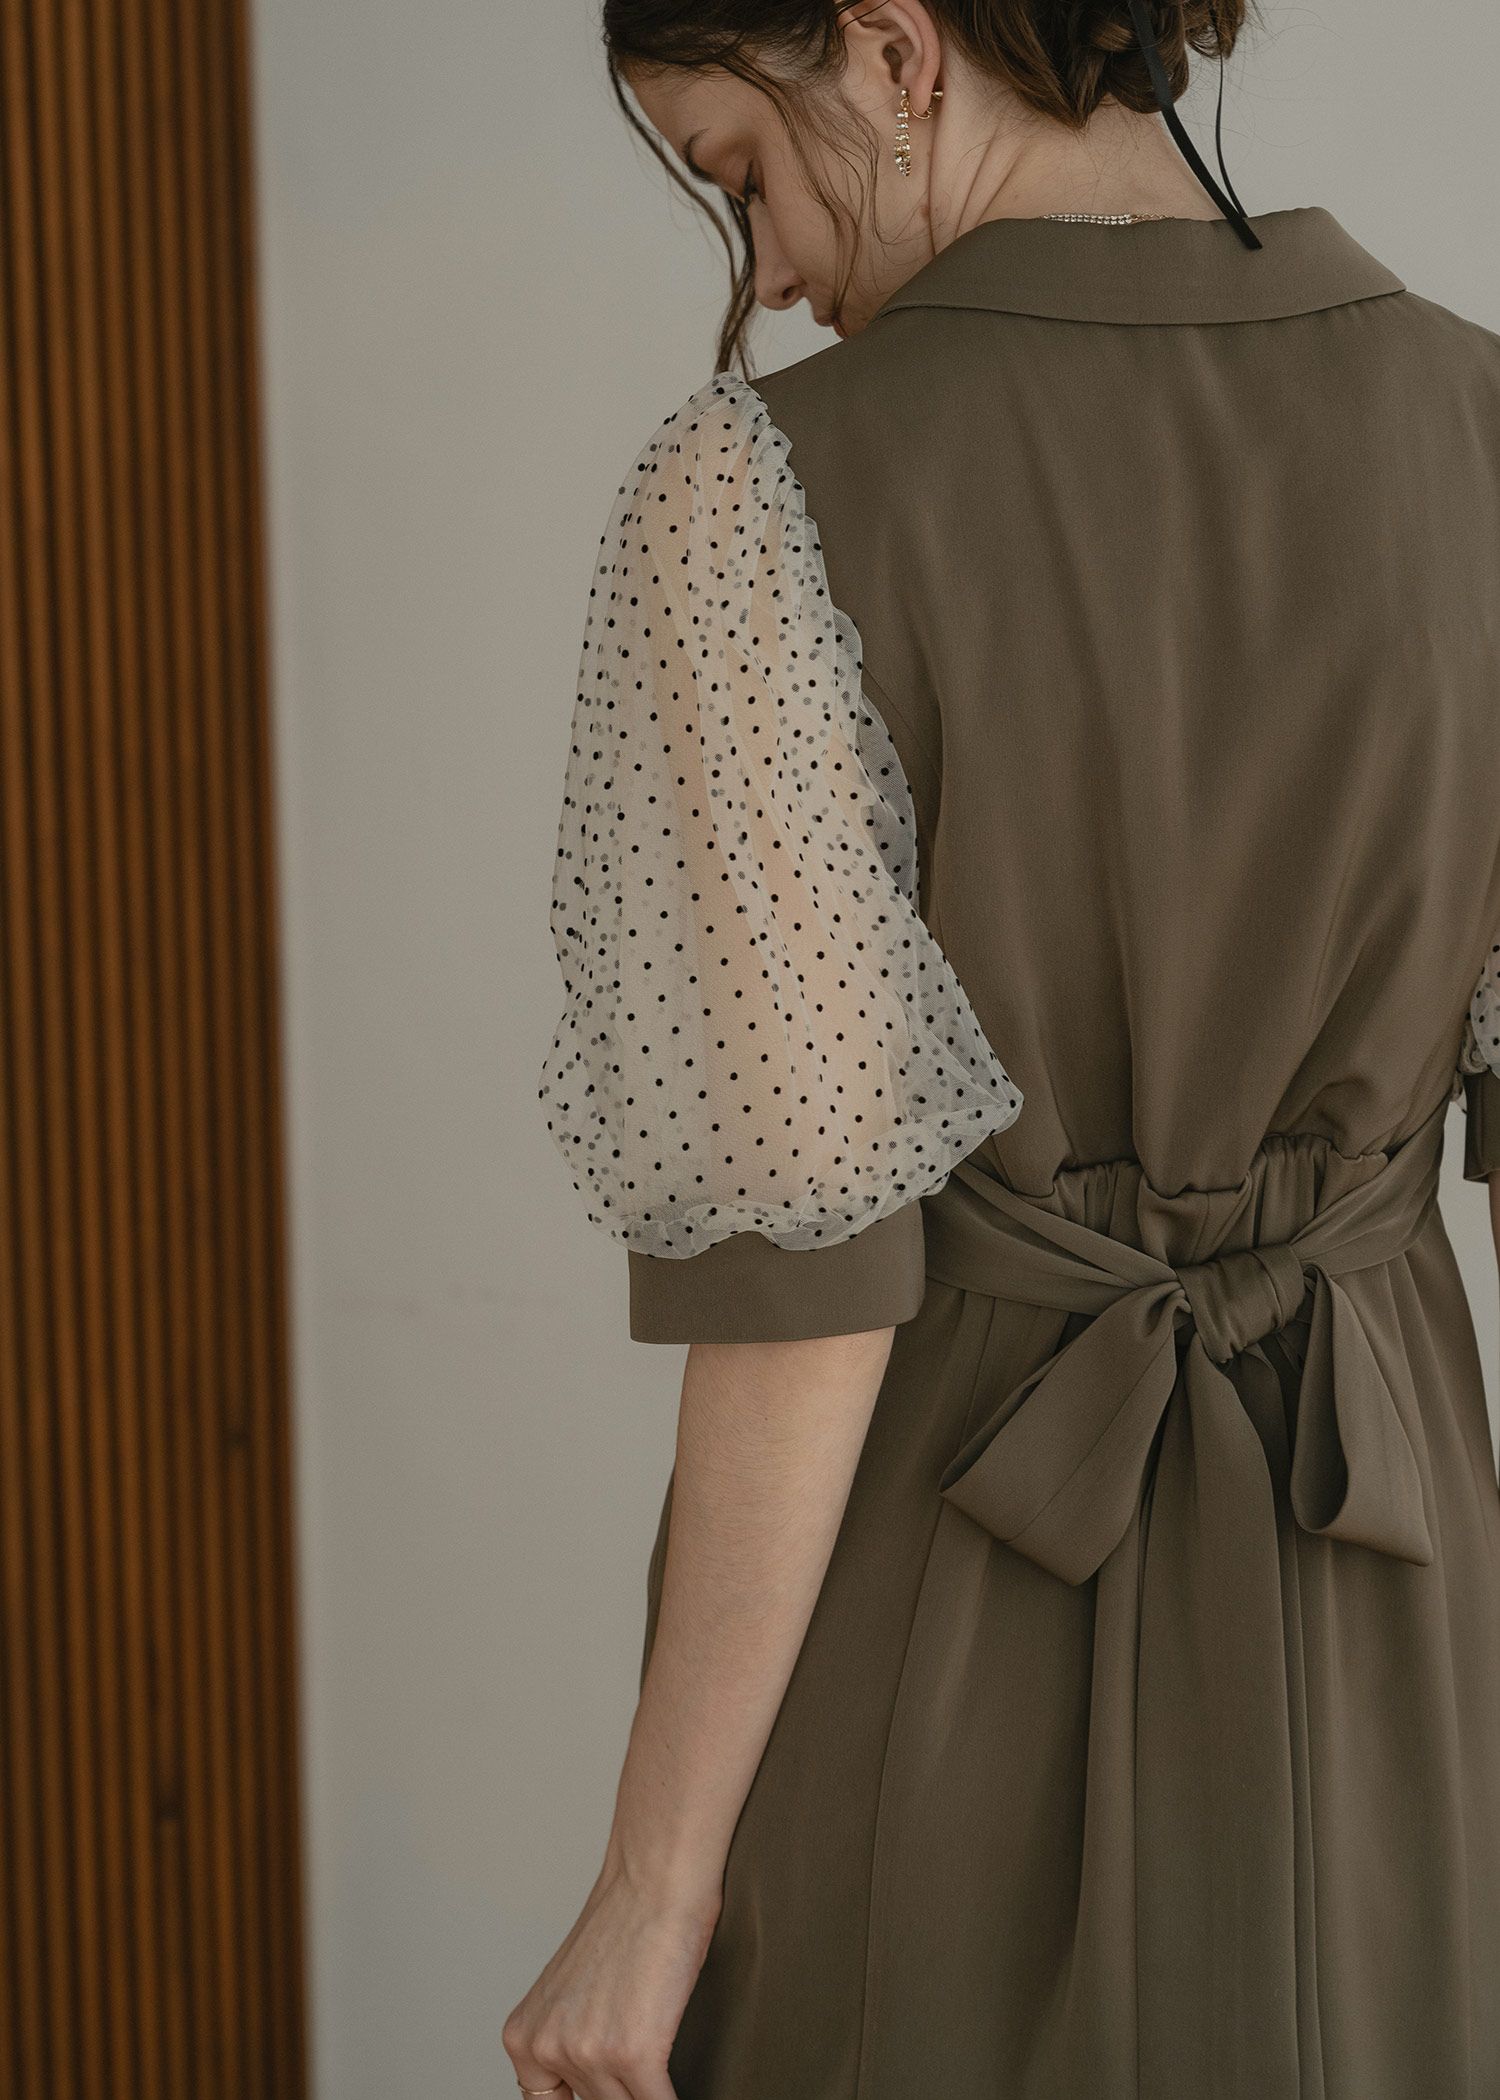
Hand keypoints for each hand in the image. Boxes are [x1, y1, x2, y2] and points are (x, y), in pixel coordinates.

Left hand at [501, 1856, 721, 2099]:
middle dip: (621, 2087)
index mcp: (523, 2035)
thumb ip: (572, 2040)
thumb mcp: (574, 1992)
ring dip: (649, 2090)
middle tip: (638, 2057)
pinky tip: (682, 2093)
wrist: (656, 1878)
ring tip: (660, 2053)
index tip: (607, 2092)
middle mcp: (546, 2047)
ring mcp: (588, 2053)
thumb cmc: (628, 1921)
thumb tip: (593, 2090)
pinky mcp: (633, 2054)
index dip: (584, 2098)